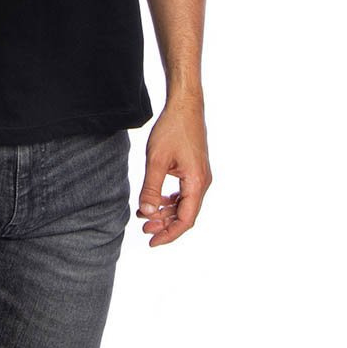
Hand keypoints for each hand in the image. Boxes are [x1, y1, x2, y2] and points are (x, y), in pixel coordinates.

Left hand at [136, 96, 211, 246]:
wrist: (185, 105)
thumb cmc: (172, 129)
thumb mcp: (157, 160)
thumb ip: (152, 188)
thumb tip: (147, 213)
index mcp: (197, 183)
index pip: (186, 220)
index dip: (169, 234)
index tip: (152, 242)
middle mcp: (203, 182)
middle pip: (185, 214)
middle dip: (164, 224)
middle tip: (143, 228)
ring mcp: (200, 175)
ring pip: (185, 204)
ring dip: (166, 212)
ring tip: (145, 215)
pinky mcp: (195, 168)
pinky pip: (185, 192)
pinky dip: (171, 200)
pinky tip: (157, 200)